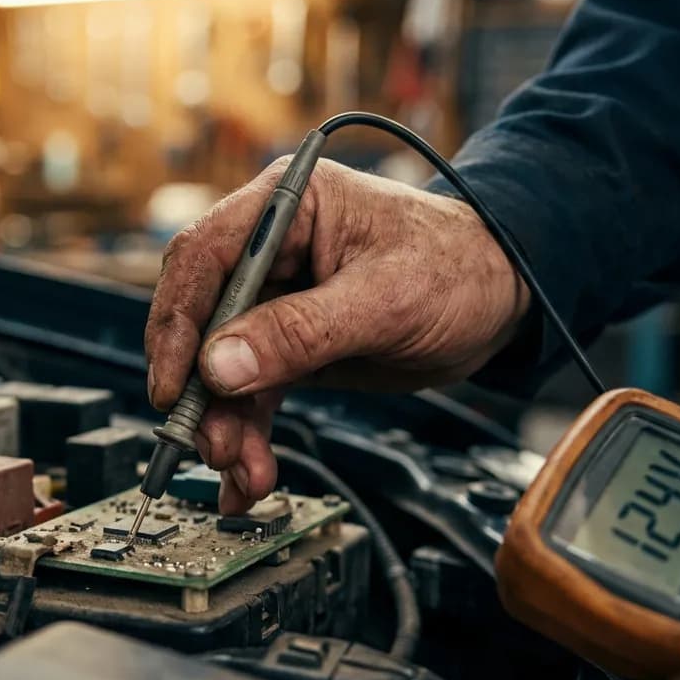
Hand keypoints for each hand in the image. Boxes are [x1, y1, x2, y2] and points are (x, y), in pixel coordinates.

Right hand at [144, 158, 528, 513]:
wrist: (504, 297)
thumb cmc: (458, 269)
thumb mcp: (384, 301)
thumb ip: (300, 333)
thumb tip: (220, 365)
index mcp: (286, 207)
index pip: (203, 257)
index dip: (177, 323)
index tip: (174, 386)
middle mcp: (271, 250)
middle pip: (203, 320)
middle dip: (204, 391)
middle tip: (211, 443)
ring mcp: (278, 300)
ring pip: (224, 367)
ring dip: (227, 424)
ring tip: (242, 471)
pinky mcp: (292, 343)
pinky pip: (254, 390)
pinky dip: (248, 432)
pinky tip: (248, 472)